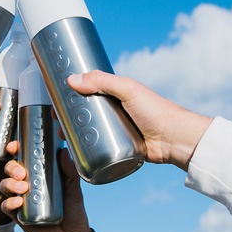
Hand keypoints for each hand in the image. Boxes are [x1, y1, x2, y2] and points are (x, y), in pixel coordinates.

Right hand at [0, 142, 91, 231]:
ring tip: (23, 188)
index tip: (14, 146)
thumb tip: (64, 152)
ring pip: (5, 186)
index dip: (15, 150)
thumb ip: (70, 172)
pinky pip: (6, 207)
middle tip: (22, 173)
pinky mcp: (18, 215)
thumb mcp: (74, 189)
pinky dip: (9, 203)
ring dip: (9, 184)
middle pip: (11, 170)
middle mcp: (28, 184)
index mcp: (40, 174)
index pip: (23, 158)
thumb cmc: (74, 211)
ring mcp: (22, 200)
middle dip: (12, 167)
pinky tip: (17, 203)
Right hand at [67, 70, 212, 170]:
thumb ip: (102, 82)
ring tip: (62, 136)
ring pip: (89, 131)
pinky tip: (74, 152)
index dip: (71, 92)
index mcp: (116, 93)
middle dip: (68, 115)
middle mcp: (115, 111)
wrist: (174, 140)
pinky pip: (99, 148)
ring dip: (74, 133)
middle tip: (56, 120)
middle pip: (85, 112)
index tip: (56, 96)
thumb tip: (71, 80)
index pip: (88, 90)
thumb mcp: (127, 89)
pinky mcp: (119, 148)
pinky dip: (86, 149)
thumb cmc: (156, 110)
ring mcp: (116, 130)